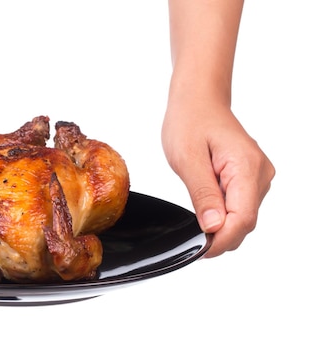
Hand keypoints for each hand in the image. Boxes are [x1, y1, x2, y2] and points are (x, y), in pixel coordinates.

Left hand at [162, 102, 274, 257]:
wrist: (198, 101)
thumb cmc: (190, 122)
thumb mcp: (187, 159)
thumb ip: (203, 194)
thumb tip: (214, 227)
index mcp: (246, 167)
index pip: (243, 219)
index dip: (222, 240)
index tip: (199, 251)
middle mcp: (260, 174)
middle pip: (245, 222)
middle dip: (220, 237)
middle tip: (192, 242)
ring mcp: (258, 176)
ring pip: (243, 217)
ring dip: (222, 226)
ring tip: (196, 220)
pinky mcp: (251, 179)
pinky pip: (240, 206)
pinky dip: (224, 214)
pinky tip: (206, 209)